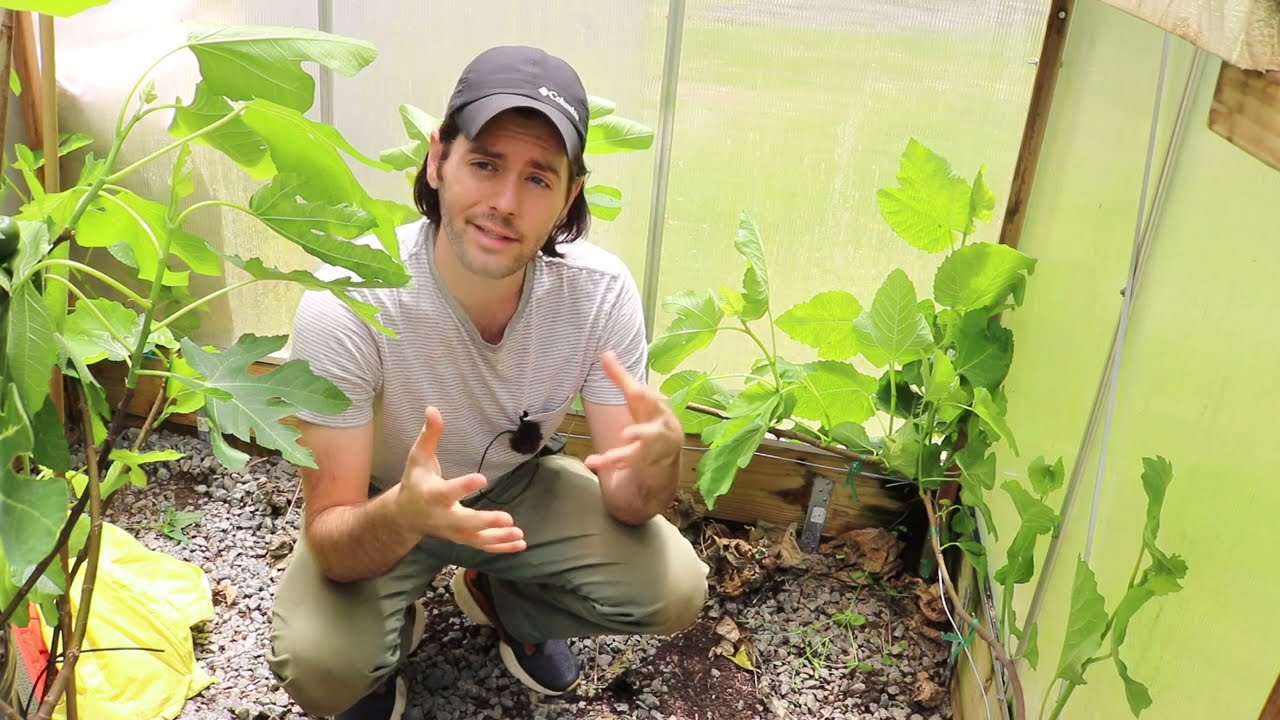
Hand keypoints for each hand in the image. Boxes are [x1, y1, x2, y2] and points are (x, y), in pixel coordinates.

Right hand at [394, 406, 525, 552]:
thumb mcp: (418, 458)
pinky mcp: (462, 539)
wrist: (404, 517)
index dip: (464, 486)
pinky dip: (501, 547)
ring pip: (476, 539)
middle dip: (485, 522)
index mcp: (433, 494)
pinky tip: (521, 544)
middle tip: (508, 518)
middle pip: (465, 522)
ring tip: (519, 535)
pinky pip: (482, 546)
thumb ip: (429, 435)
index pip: (449, 491)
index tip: (481, 478)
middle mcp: (443, 516)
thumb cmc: (415, 482)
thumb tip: (433, 408)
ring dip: (498, 538)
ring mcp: (453, 531)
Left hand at [584, 352, 682, 473]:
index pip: (646, 399)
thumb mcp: (638, 397)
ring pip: (638, 454)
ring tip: (609, 459)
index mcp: (655, 409)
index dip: (638, 393)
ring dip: (623, 457)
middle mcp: (656, 430)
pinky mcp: (640, 462)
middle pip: (651, 433)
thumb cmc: (650, 414)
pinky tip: (592, 461)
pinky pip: (624, 464)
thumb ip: (620, 377)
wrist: (669, 446)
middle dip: (641, 434)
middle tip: (627, 434)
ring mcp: (650, 449)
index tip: (630, 389)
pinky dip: (607, 463)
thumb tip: (605, 352)